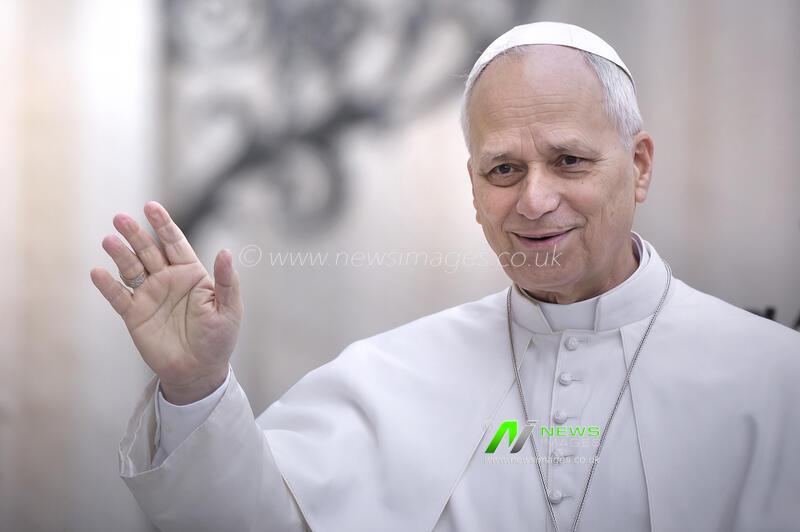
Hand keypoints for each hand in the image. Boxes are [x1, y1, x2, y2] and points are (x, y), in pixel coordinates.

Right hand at [90, 201, 242, 403]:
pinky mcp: (134, 315)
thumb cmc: (218, 339)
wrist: (199, 371)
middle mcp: (167, 280)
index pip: (175, 243)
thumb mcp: (228, 309)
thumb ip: (226, 280)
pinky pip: (118, 297)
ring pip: (131, 268)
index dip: (163, 224)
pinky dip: (107, 286)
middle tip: (120, 218)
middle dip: (135, 234)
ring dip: (119, 254)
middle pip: (148, 250)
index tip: (151, 206)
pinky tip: (97, 272)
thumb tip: (226, 251)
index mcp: (191, 274)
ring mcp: (149, 295)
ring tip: (109, 240)